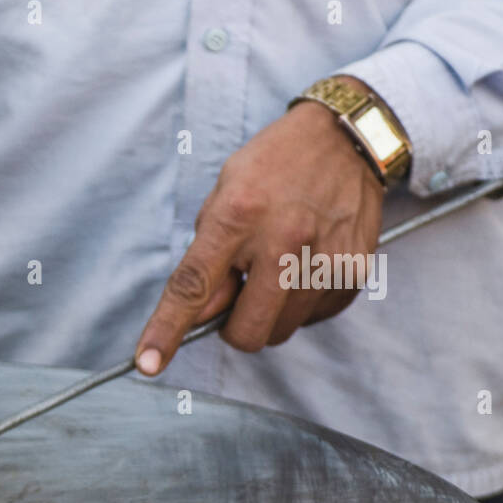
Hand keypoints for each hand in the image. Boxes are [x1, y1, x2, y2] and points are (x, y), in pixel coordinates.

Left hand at [134, 77, 385, 374]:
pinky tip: (304, 264)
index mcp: (238, 216)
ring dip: (269, 312)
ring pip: (280, 331)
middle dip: (234, 327)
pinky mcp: (354, 272)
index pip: (192, 286)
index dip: (167, 329)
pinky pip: (313, 319)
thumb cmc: (274, 167)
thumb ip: (206, 257)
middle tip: (239, 293)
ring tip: (277, 266)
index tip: (148, 363)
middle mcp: (283, 241)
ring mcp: (324, 260)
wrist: (346, 139)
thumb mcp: (223, 196)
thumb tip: (198, 314)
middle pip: (246, 331)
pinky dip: (300, 303)